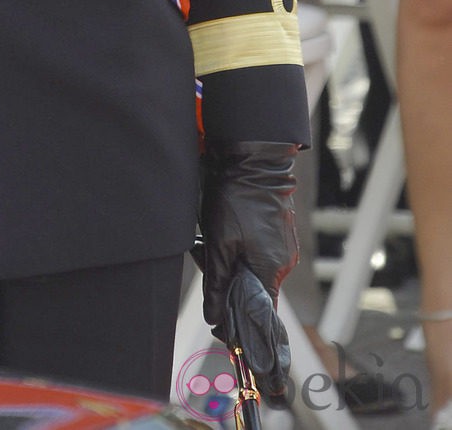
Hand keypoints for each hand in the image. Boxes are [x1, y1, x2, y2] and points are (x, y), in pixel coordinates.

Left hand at [199, 142, 298, 372]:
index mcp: (271, 270)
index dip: (242, 323)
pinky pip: (258, 252)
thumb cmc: (237, 199)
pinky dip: (240, 248)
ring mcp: (284, 247)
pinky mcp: (280, 233)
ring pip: (254, 268)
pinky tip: (223, 228)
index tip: (223, 328)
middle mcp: (284, 263)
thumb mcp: (220, 242)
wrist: (254, 160)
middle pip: (254, 289)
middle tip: (205, 257)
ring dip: (232, 261)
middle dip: (228, 281)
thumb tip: (216, 318)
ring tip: (210, 237)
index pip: (261, 313)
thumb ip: (219, 283)